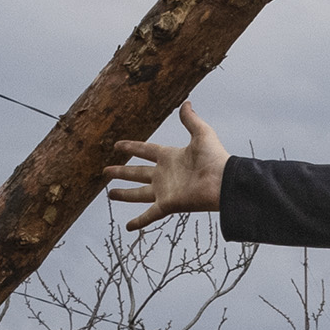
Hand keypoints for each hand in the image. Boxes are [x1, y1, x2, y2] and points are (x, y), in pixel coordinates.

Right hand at [103, 102, 228, 226]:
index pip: (145, 151)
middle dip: (121, 172)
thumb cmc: (215, 158)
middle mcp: (164, 175)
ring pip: (138, 194)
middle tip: (106, 172)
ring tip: (109, 194)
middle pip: (137, 173)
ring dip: (124, 194)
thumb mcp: (202, 134)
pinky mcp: (167, 205)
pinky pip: (149, 215)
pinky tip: (127, 227)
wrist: (223, 182)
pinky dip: (139, 222)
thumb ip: (191, 120)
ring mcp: (165, 191)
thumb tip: (186, 102)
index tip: (118, 146)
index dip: (131, 147)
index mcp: (170, 157)